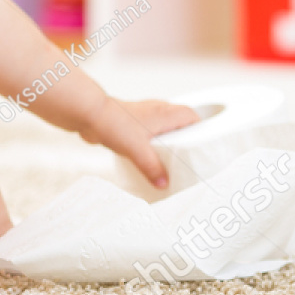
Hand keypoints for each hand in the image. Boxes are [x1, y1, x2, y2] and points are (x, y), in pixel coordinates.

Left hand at [80, 96, 199, 189]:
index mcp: (165, 113)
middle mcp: (157, 110)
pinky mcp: (132, 121)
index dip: (201, 128)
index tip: (205, 143)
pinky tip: (149, 155)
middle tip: (189, 155)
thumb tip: (164, 184)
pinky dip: (153, 141)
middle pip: (180, 121)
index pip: (192, 116)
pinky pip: (150, 130)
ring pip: (164, 126)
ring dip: (168, 139)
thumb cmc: (114, 124)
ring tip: (171, 158)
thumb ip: (152, 168)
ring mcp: (144, 115)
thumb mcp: (138, 150)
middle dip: (186, 136)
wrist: (89, 114)